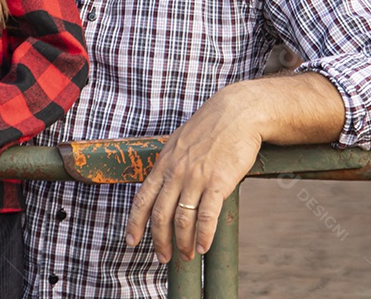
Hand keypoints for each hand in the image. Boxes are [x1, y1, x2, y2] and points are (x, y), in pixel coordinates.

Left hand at [124, 74, 344, 262]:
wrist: (238, 112)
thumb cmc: (211, 126)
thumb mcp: (180, 142)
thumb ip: (170, 163)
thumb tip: (162, 181)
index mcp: (164, 163)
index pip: (142, 199)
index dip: (135, 223)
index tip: (131, 241)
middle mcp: (176, 172)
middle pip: (160, 215)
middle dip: (160, 241)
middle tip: (164, 258)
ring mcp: (196, 178)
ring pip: (182, 220)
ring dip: (183, 242)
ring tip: (188, 255)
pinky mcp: (219, 182)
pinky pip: (207, 216)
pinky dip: (204, 235)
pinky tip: (204, 246)